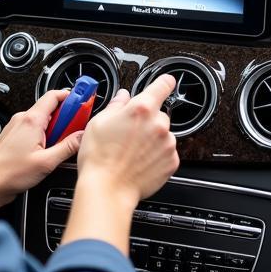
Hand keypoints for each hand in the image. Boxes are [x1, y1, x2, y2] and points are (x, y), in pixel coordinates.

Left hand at [0, 89, 84, 216]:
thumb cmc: (8, 173)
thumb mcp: (47, 162)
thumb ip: (68, 147)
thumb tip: (83, 137)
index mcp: (31, 120)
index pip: (55, 95)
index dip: (72, 97)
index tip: (84, 103)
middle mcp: (22, 119)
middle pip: (51, 108)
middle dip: (67, 118)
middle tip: (76, 131)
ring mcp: (17, 127)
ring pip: (43, 119)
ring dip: (56, 128)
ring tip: (60, 145)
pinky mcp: (14, 136)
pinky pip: (34, 128)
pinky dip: (45, 135)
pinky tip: (47, 150)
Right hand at [76, 74, 179, 207]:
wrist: (108, 189)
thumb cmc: (99, 158)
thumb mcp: (98, 123)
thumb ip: (116, 106)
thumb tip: (123, 97)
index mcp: (141, 109)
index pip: (162, 85)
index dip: (164, 82)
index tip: (166, 82)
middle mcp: (159, 124)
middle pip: (159, 114)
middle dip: (148, 120)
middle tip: (130, 134)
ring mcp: (168, 143)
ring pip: (164, 134)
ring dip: (153, 139)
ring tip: (132, 151)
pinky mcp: (172, 161)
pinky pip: (167, 152)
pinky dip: (157, 155)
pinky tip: (140, 161)